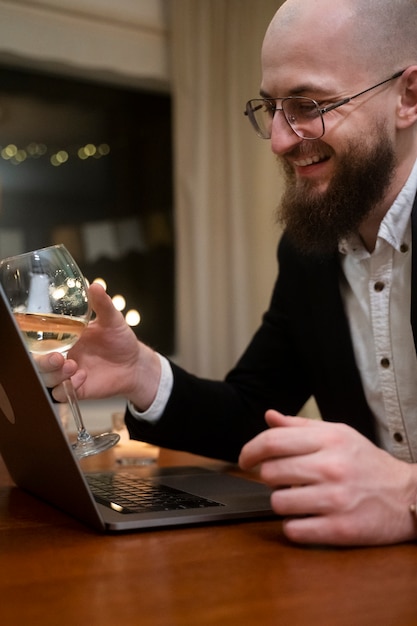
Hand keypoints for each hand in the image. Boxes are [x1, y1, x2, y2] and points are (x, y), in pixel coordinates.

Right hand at [37, 282, 160, 409]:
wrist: (135, 363)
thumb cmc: (120, 340)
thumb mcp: (112, 320)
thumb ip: (102, 304)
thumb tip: (94, 286)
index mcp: (66, 338)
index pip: (41, 341)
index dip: (36, 341)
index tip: (43, 338)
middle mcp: (64, 356)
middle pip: (39, 363)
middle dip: (43, 362)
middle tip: (58, 358)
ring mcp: (69, 374)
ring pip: (47, 379)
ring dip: (56, 374)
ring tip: (72, 366)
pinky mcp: (77, 389)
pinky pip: (62, 394)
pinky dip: (68, 387)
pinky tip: (82, 378)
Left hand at [239, 410, 416, 545]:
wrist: (407, 495)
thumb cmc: (367, 463)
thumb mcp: (339, 434)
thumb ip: (300, 426)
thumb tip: (269, 416)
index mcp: (329, 439)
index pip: (272, 441)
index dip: (250, 451)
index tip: (245, 459)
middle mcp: (331, 467)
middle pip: (270, 472)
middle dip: (269, 477)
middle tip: (282, 479)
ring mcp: (336, 499)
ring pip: (278, 502)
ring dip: (282, 502)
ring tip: (298, 498)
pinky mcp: (340, 529)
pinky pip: (294, 530)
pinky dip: (294, 526)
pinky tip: (306, 518)